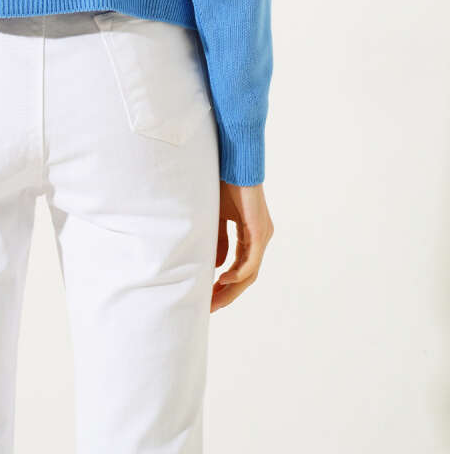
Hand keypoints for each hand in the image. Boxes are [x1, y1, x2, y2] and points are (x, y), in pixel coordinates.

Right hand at [211, 181, 272, 311]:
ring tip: (214, 300)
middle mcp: (260, 238)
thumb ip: (219, 241)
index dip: (225, 286)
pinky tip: (222, 279)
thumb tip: (216, 266)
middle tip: (209, 307)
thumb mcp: (217, 218)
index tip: (208, 296)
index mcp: (250, 235)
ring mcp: (262, 235)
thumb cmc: (224, 184)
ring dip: (231, 289)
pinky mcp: (259, 230)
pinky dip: (237, 273)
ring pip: (250, 273)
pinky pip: (251, 261)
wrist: (233, 162)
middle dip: (227, 294)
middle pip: (246, 277)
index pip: (240, 268)